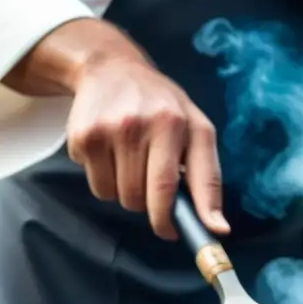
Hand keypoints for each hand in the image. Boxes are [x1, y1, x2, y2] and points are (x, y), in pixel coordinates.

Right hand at [66, 55, 228, 239]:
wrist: (112, 68)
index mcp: (181, 124)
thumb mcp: (195, 130)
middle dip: (153, 209)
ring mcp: (111, 130)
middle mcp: (146, 124)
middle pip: (147, 200)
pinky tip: (111, 153)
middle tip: (154, 191)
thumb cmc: (162, 106)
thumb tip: (218, 228)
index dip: (191, 217)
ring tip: (132, 162)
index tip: (198, 236)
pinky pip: (98, 187)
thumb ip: (207, 178)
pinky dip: (106, 181)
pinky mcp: (84, 137)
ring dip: (128, 193)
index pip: (187, 183)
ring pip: (121, 198)